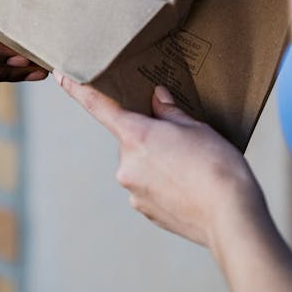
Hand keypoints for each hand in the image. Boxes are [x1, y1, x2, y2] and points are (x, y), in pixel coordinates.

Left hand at [54, 73, 259, 248]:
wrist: (230, 216)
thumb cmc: (217, 166)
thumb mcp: (197, 128)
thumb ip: (170, 112)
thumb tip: (156, 99)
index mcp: (136, 136)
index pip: (99, 106)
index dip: (78, 89)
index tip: (61, 75)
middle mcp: (126, 165)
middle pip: (131, 139)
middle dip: (151, 136)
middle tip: (184, 141)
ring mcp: (133, 191)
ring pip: (140, 164)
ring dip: (158, 161)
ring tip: (192, 168)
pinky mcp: (144, 210)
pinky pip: (148, 187)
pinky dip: (163, 182)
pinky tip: (188, 186)